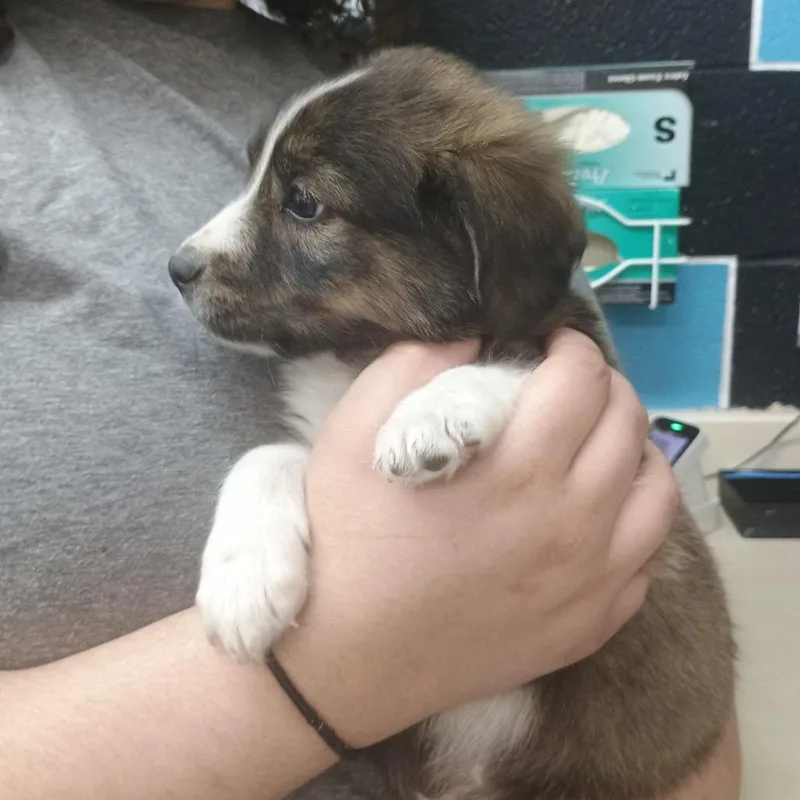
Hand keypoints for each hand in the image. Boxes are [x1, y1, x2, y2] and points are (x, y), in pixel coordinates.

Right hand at [275, 330, 678, 747]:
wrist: (345, 656)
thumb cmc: (346, 539)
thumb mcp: (352, 434)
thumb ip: (412, 365)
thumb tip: (470, 335)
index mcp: (518, 467)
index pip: (583, 380)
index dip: (572, 348)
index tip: (551, 346)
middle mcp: (573, 523)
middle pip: (628, 426)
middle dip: (606, 388)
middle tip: (572, 387)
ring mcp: (589, 582)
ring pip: (657, 493)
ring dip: (634, 451)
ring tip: (598, 446)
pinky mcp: (588, 627)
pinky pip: (644, 561)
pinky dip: (632, 522)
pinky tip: (595, 518)